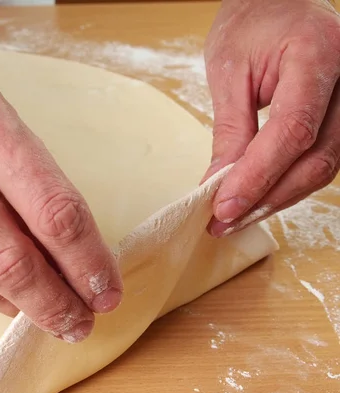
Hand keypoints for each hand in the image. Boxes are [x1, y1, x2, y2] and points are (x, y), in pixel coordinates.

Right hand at [0, 48, 121, 342]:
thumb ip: (31, 176)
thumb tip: (70, 246)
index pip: (50, 209)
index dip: (86, 260)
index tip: (106, 290)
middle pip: (10, 259)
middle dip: (55, 302)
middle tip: (82, 322)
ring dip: (22, 306)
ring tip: (54, 317)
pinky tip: (8, 299)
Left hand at [203, 0, 339, 235]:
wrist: (275, 2)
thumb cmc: (251, 24)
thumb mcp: (229, 70)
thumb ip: (230, 130)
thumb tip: (218, 184)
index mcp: (317, 55)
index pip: (293, 130)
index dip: (257, 175)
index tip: (223, 206)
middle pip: (315, 158)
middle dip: (266, 198)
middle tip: (222, 222)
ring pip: (322, 167)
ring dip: (276, 199)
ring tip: (233, 217)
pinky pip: (320, 160)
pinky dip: (286, 184)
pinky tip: (257, 198)